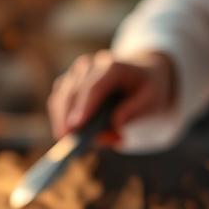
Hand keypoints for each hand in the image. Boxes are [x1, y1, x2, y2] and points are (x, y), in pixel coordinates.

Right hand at [48, 50, 174, 144]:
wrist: (141, 75)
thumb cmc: (147, 89)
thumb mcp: (152, 100)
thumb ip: (133, 113)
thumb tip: (112, 130)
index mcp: (113, 66)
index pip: (95, 85)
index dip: (84, 106)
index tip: (76, 127)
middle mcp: (91, 65)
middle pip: (73, 90)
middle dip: (69, 116)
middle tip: (69, 142)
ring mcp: (76, 74)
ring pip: (61, 95)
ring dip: (62, 119)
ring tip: (72, 142)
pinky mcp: (68, 84)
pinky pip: (56, 101)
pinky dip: (60, 119)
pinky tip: (68, 134)